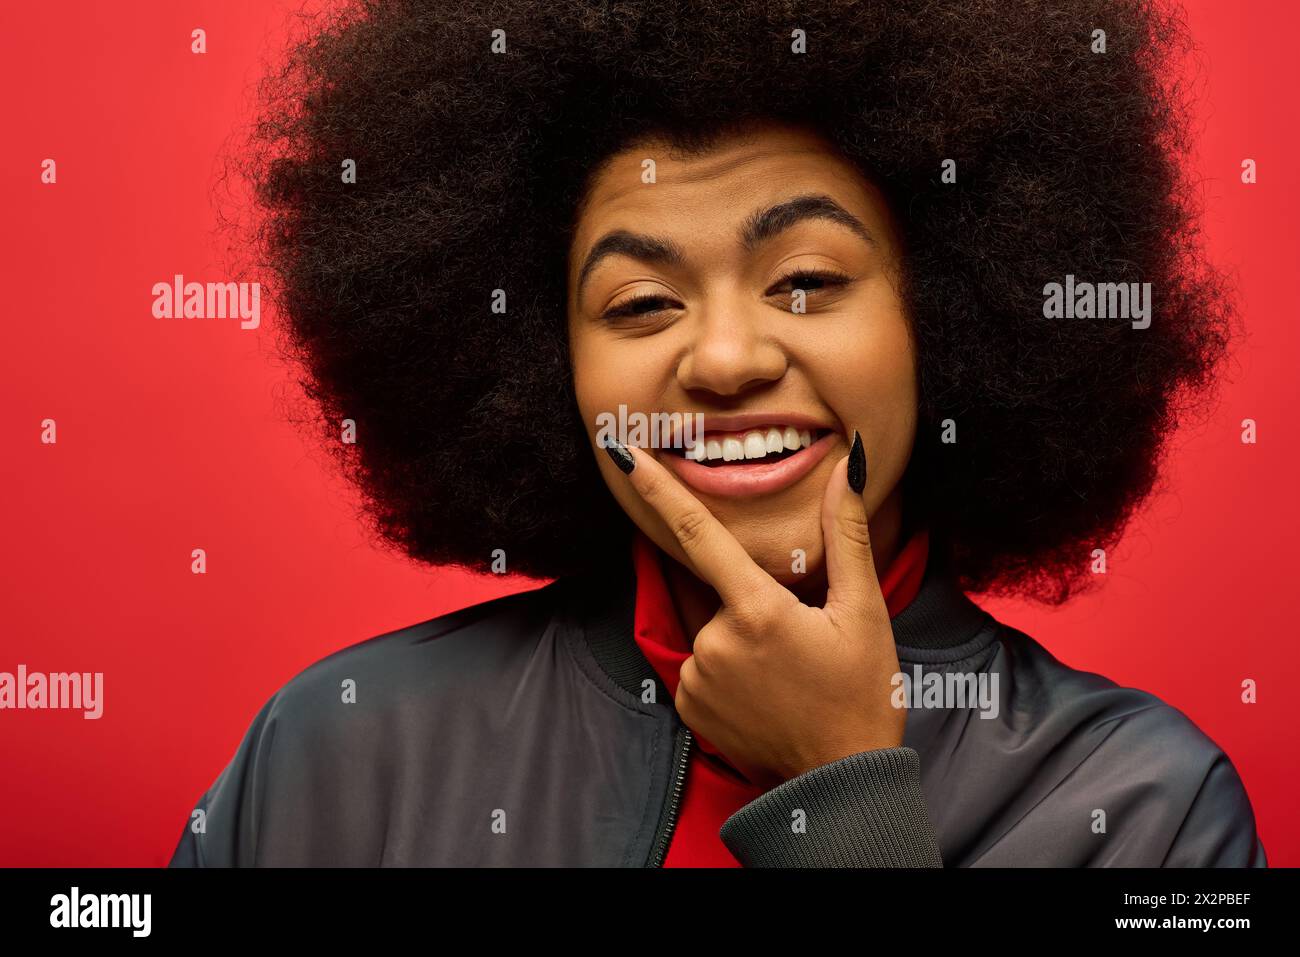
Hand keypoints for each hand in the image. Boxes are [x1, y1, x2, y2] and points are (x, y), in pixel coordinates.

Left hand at [606, 433, 905, 790]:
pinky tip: (765, 690)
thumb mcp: (865, 614)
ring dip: (741, 636)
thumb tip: (847, 469)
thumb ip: (847, 538)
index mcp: (757, 611)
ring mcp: (698, 677)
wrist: (840, 784)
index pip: (698, 534)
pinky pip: (701, 664)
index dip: (659, 490)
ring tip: (788, 674)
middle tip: (797, 644)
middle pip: (719, 591)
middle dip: (751, 601)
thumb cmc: (863, 696)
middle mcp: (715, 641)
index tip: (625, 453)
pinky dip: (728, 667)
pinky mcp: (689, 706)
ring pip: (711, 629)